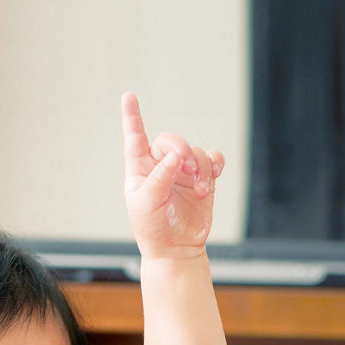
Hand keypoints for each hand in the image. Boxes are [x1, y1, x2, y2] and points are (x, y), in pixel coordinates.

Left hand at [121, 93, 223, 258]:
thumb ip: (160, 177)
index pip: (135, 137)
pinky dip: (215, 164)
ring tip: (201, 191)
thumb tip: (176, 156)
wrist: (176, 248)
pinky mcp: (203, 179)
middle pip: (171, 140)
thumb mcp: (148, 203)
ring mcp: (183, 171)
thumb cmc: (152, 228)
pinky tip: (214, 177)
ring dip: (200, 168)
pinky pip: (213, 159)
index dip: (132, 116)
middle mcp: (161, 165)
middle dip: (180, 149)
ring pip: (195, 152)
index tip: (128, 96)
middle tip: (184, 165)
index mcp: (140, 169)